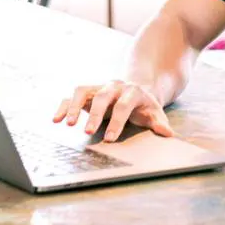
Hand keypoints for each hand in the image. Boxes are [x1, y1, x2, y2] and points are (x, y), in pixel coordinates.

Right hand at [52, 80, 173, 141]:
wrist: (138, 90)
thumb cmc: (145, 106)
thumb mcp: (155, 113)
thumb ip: (160, 123)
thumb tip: (168, 133)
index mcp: (133, 92)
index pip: (124, 105)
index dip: (117, 121)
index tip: (109, 138)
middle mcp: (114, 87)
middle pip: (103, 97)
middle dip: (95, 114)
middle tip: (87, 132)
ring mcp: (99, 87)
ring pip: (83, 91)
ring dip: (74, 106)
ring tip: (67, 124)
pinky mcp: (88, 92)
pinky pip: (72, 96)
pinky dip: (63, 106)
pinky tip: (56, 119)